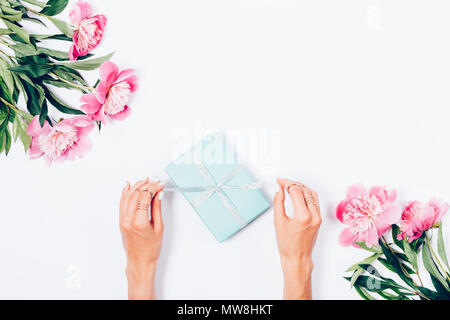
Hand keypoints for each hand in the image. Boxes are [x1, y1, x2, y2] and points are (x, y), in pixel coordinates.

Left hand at [119, 178, 164, 299]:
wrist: (140, 261)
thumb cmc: (150, 249)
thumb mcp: (159, 227)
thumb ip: (157, 208)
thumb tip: (158, 194)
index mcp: (139, 222)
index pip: (144, 196)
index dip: (153, 188)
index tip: (159, 185)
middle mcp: (128, 219)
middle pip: (135, 194)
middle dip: (145, 185)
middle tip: (154, 182)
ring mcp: (122, 220)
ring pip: (127, 196)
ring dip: (136, 186)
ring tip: (144, 181)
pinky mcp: (120, 221)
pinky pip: (121, 203)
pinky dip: (125, 193)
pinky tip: (129, 186)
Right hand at [273, 178, 321, 299]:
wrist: (297, 257)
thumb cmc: (288, 244)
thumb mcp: (278, 222)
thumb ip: (278, 203)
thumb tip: (279, 190)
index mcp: (303, 216)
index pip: (296, 191)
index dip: (286, 183)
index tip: (279, 181)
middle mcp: (314, 215)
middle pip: (304, 190)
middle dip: (293, 183)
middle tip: (283, 182)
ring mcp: (318, 217)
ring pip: (312, 193)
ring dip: (301, 187)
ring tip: (290, 186)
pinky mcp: (319, 218)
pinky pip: (315, 200)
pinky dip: (307, 194)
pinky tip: (299, 193)